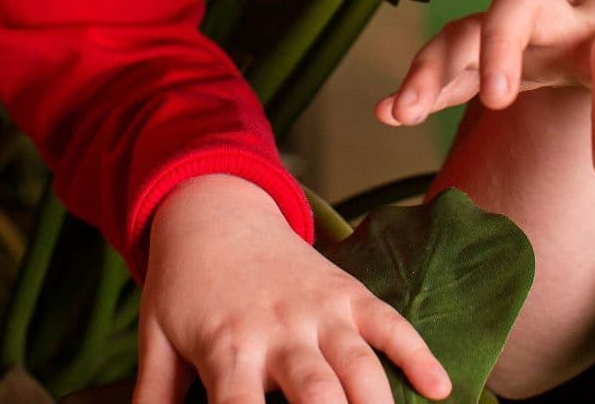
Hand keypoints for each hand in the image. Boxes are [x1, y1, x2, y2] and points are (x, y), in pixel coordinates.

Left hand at [135, 175, 449, 403]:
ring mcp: (320, 309)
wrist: (215, 209)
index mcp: (228, 348)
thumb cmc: (184, 284)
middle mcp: (279, 330)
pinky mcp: (348, 292)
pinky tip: (441, 389)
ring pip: (360, 365)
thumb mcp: (156, 338)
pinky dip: (419, 353)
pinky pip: (391, 322)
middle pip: (317, 393)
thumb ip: (153, 395)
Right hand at [375, 0, 594, 231]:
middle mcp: (565, 19)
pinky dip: (416, 75)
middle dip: (503, 41)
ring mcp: (521, 23)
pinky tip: (387, 113)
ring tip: (407, 111)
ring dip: (436, 60)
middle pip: (523, 0)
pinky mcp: (488, 36)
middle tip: (497, 98)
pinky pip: (445, 46)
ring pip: (469, 19)